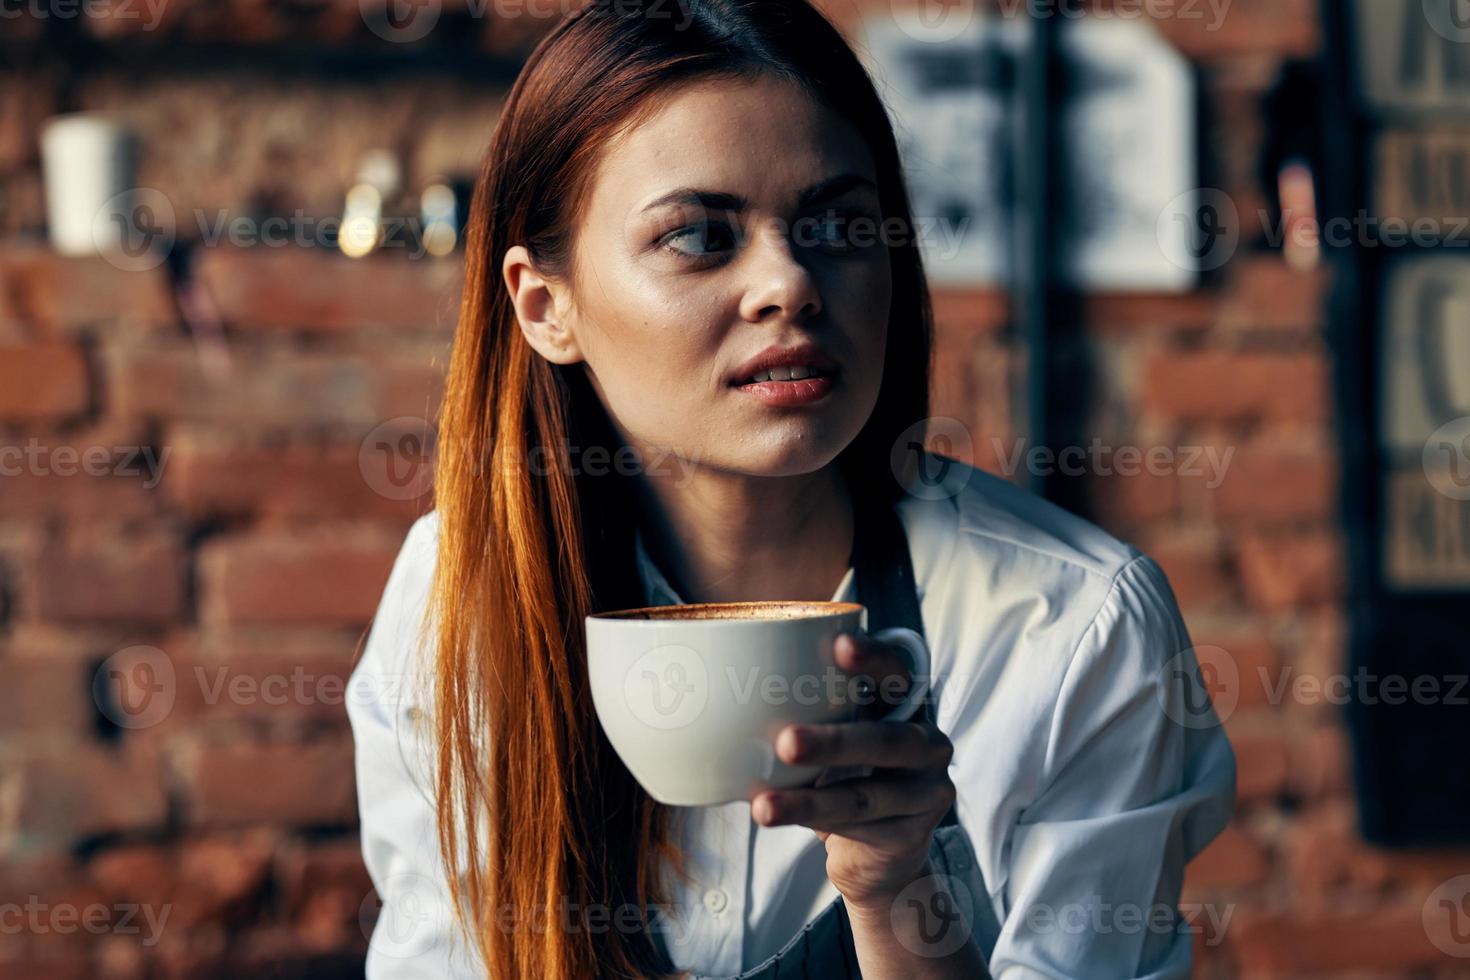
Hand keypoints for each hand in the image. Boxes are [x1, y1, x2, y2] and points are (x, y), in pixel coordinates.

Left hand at [751, 631, 955, 912]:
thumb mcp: (838, 735)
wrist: (877, 853)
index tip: (839, 645)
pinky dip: (815, 823)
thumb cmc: (847, 774)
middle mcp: (927, 745)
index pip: (896, 674)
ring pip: (863, 797)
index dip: (872, 658)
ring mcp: (927, 793)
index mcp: (906, 707)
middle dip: (833, 742)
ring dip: (809, 801)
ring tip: (763, 805)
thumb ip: (813, 710)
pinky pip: (859, 829)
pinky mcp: (913, 836)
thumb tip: (729, 690)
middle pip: (885, 740)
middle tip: (785, 742)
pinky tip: (783, 820)